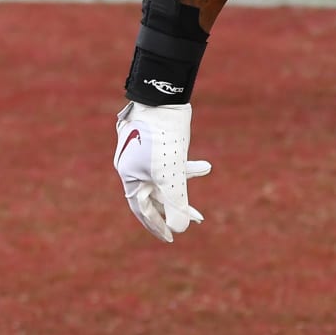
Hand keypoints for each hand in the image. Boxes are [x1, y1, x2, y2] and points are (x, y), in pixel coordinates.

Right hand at [114, 102, 211, 242]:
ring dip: (186, 184)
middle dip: (177, 207)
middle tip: (197, 220)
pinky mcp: (159, 142)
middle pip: (156, 195)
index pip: (143, 210)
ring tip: (205, 183)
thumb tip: (180, 230)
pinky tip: (205, 167)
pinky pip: (173, 161)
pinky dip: (187, 166)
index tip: (172, 239)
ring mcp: (146, 154)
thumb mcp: (171, 174)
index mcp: (130, 177)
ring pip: (167, 177)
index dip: (157, 226)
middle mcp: (135, 167)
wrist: (162, 95)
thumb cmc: (162, 136)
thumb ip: (175, 203)